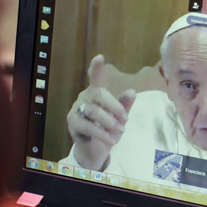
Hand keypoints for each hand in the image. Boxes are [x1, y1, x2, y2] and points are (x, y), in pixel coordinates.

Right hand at [67, 55, 135, 169]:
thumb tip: (133, 91)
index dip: (96, 68)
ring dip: (109, 121)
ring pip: (93, 111)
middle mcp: (84, 98)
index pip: (95, 78)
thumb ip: (124, 105)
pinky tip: (112, 139)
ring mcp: (76, 110)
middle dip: (114, 107)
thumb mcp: (120, 118)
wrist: (96, 150)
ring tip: (120, 131)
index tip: (100, 57)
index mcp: (96, 93)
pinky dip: (102, 133)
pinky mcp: (73, 123)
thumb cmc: (108, 129)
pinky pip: (88, 126)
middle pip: (98, 95)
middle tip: (126, 119)